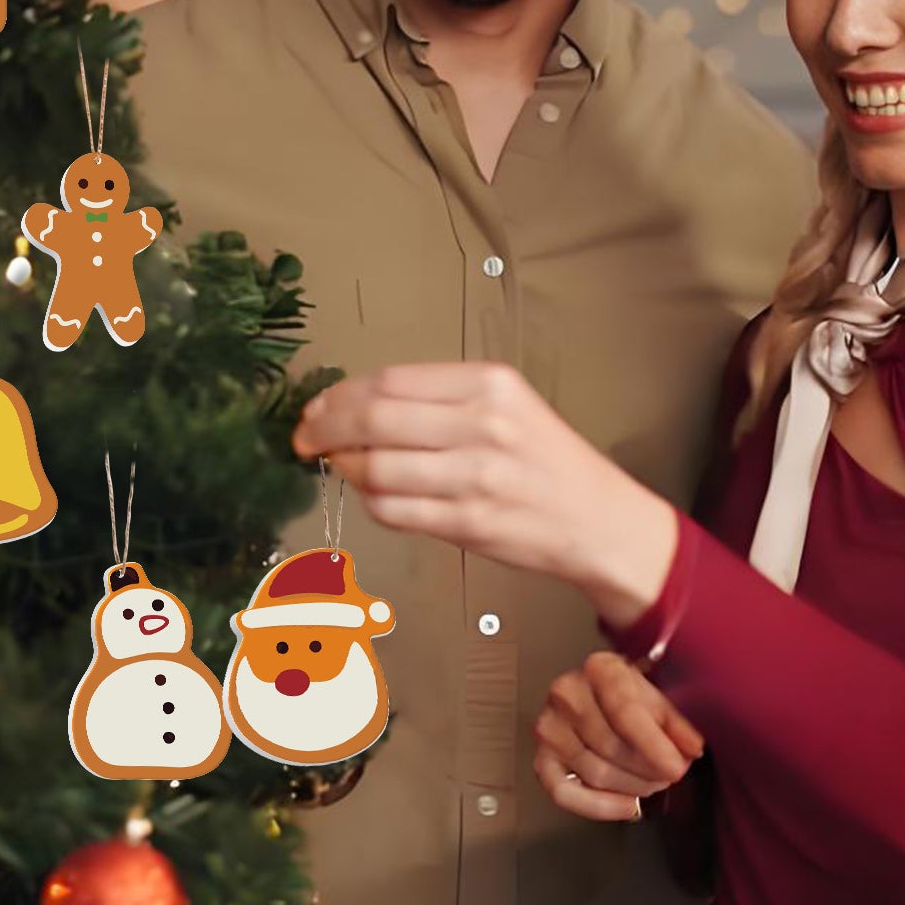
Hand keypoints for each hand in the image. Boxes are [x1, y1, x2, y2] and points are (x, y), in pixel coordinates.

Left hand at [291, 363, 677, 623]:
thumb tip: (356, 404)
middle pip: (374, 418)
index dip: (340, 395)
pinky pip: (394, 511)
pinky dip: (371, 502)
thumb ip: (440, 401)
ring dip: (346, 469)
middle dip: (325, 429)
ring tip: (341, 467)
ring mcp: (476, 478)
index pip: (391, 380)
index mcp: (490, 384)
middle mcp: (483, 425)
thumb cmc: (548, 461)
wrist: (600, 520)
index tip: (316, 407)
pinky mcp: (469, 524)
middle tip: (305, 438)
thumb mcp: (506, 406)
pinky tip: (372, 494)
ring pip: (377, 468)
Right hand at [533, 652, 704, 821]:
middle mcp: (566, 693)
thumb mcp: (661, 695)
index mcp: (599, 668)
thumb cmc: (633, 695)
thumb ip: (678, 721)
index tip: (677, 767)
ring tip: (652, 782)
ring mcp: (550, 726)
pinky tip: (628, 806)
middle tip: (669, 774)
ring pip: (595, 773)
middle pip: (610, 747)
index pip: (624, 712)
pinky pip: (565, 793)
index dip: (653, 745)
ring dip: (633, 788)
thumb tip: (691, 748)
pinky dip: (599, 807)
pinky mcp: (542, 757)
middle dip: (648, 770)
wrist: (602, 695)